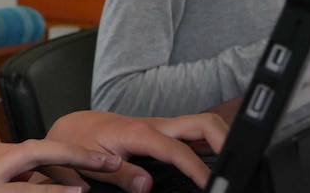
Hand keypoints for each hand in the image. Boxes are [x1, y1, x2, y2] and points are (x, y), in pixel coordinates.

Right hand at [0, 138, 122, 191]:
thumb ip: (1, 177)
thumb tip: (35, 183)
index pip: (35, 148)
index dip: (69, 153)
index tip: (98, 160)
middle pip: (40, 148)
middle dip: (78, 153)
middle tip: (112, 161)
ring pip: (30, 167)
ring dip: (65, 176)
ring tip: (95, 181)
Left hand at [44, 111, 227, 191]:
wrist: (72, 128)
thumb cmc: (80, 143)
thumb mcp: (92, 161)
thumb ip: (120, 174)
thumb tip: (146, 186)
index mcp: (138, 133)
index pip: (177, 149)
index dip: (197, 168)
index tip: (212, 185)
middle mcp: (154, 126)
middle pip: (201, 123)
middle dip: (224, 139)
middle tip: (238, 166)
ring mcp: (161, 128)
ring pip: (202, 125)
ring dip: (222, 140)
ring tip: (235, 165)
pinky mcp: (162, 133)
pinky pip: (193, 135)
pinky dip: (210, 145)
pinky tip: (218, 163)